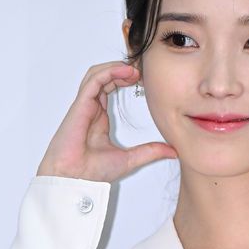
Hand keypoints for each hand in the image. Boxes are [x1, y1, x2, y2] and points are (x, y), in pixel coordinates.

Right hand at [36, 62, 177, 181]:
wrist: (75, 180)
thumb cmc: (92, 172)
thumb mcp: (131, 159)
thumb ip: (150, 152)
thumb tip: (172, 151)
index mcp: (99, 118)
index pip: (110, 88)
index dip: (126, 79)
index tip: (144, 80)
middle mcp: (91, 109)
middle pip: (104, 77)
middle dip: (122, 69)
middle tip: (142, 69)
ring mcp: (84, 106)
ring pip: (97, 74)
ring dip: (115, 68)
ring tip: (134, 69)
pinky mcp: (80, 106)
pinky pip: (93, 81)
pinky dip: (108, 72)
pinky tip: (124, 73)